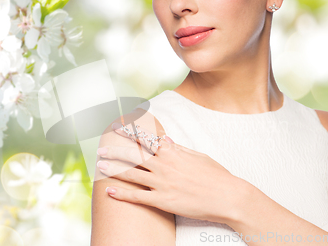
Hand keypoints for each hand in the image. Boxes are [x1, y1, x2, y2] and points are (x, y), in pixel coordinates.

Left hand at [95, 122, 250, 224]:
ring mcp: (162, 183)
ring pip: (132, 174)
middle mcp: (164, 165)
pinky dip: (122, 194)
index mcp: (173, 152)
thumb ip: (178, 148)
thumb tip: (165, 139)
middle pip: (133, 155)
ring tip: (100, 167)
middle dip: (115, 151)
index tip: (117, 127)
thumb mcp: (198, 156)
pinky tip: (110, 192)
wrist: (227, 196)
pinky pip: (138, 197)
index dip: (129, 132)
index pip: (146, 138)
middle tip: (101, 149)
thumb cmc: (215, 176)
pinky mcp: (163, 200)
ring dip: (114, 170)